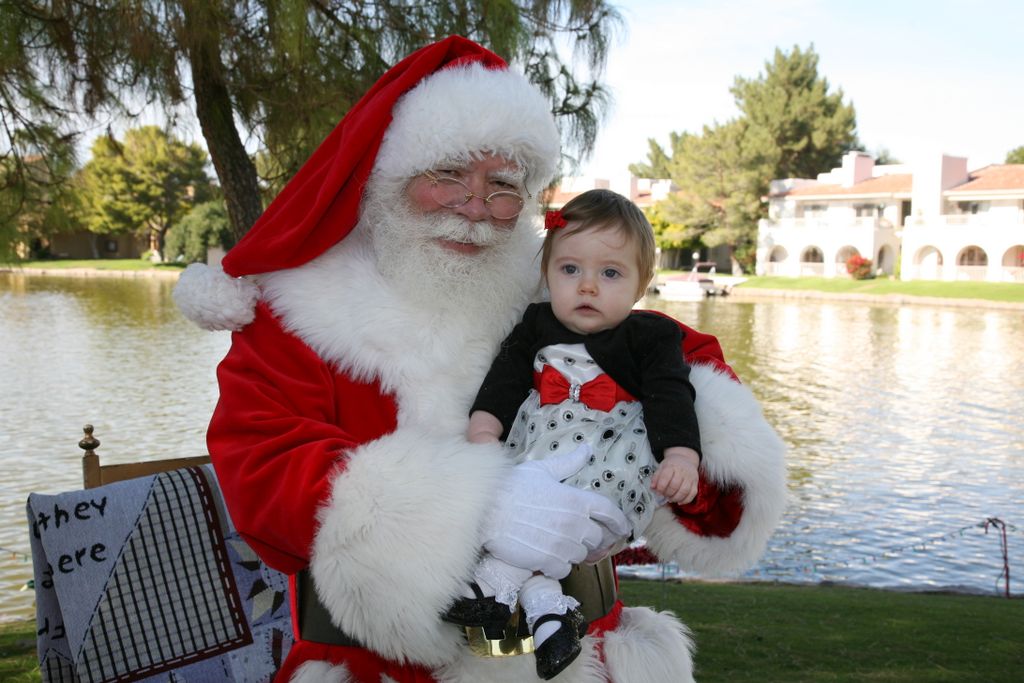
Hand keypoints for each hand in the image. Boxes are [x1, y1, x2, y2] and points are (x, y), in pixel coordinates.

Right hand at [481, 445, 630, 578]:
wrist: (487, 510)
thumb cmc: (512, 486)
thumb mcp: (541, 470)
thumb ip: (568, 463)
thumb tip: (586, 449)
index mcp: (576, 500)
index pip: (609, 512)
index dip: (619, 521)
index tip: (623, 528)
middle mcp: (574, 523)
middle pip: (597, 537)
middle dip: (590, 538)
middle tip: (578, 537)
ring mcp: (562, 544)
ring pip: (580, 555)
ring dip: (572, 551)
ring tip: (557, 544)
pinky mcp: (548, 561)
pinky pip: (563, 569)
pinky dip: (557, 565)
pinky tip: (546, 557)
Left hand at [651, 447, 699, 503]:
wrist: (685, 459)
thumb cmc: (672, 465)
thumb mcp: (661, 467)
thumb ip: (656, 477)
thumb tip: (652, 487)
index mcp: (671, 466)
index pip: (665, 477)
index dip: (661, 486)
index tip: (658, 491)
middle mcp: (682, 471)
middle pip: (675, 485)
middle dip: (668, 493)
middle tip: (664, 495)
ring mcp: (690, 477)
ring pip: (684, 491)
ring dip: (676, 498)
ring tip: (671, 499)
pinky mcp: (695, 483)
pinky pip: (692, 494)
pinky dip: (685, 500)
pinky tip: (679, 501)